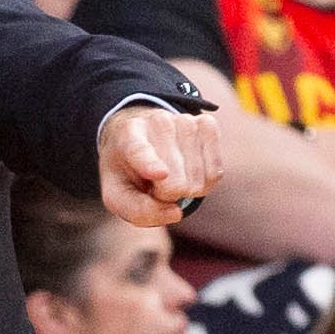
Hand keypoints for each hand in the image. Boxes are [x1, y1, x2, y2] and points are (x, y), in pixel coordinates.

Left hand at [96, 94, 219, 226]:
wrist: (143, 136)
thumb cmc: (129, 171)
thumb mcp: (118, 195)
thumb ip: (138, 210)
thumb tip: (176, 213)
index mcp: (127, 135)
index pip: (139, 151)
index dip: (150, 164)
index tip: (160, 174)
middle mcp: (157, 122)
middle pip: (175, 182)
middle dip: (167, 195)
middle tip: (156, 183)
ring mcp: (185, 120)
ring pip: (198, 179)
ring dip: (186, 188)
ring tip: (173, 174)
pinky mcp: (207, 124)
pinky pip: (216, 172)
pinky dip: (205, 182)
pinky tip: (191, 170)